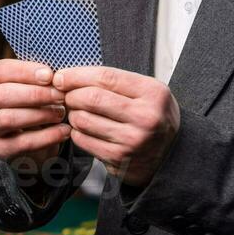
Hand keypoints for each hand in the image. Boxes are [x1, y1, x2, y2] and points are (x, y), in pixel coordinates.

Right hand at [0, 59, 68, 167]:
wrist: (35, 138)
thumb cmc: (37, 102)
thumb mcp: (36, 85)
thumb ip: (41, 77)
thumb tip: (57, 74)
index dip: (24, 71)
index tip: (49, 75)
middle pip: (0, 95)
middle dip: (33, 94)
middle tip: (59, 95)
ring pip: (7, 118)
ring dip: (38, 114)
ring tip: (61, 113)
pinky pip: (21, 143)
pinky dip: (46, 137)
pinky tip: (64, 131)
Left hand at [53, 66, 179, 187]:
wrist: (172, 155)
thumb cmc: (151, 116)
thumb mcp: (146, 92)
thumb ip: (115, 82)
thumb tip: (69, 76)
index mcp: (152, 93)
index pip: (106, 77)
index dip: (77, 75)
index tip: (61, 76)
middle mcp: (145, 117)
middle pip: (92, 98)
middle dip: (71, 94)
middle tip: (67, 95)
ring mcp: (132, 140)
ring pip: (83, 120)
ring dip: (72, 114)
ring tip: (77, 111)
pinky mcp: (119, 159)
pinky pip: (83, 140)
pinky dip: (76, 132)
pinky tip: (84, 129)